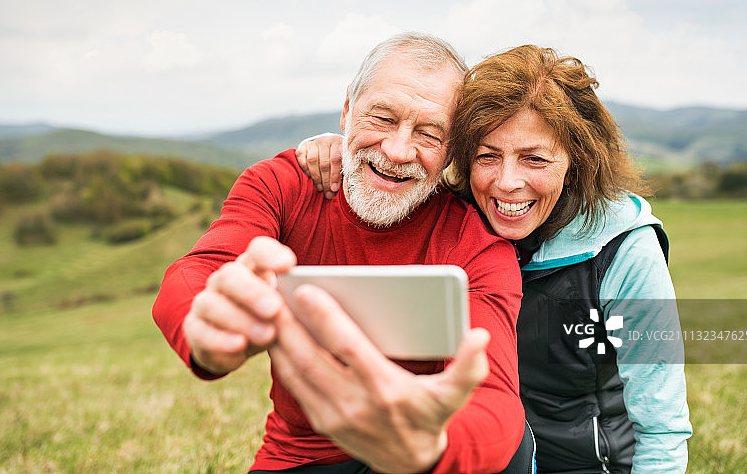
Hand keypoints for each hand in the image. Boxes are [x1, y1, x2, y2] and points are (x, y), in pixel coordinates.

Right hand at [183, 236, 295, 374]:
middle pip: (231, 275)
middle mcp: (225, 280)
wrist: (238, 343)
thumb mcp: (287, 308)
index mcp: (252, 267)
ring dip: (239, 319)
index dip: (270, 254)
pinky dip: (220, 339)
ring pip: (213, 303)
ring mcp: (206, 302)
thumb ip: (298, 300)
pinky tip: (239, 345)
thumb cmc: (271, 318)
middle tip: (275, 308)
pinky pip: (200, 331)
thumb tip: (323, 301)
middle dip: (252, 291)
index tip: (289, 266)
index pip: (257, 249)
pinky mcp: (194, 328)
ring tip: (266, 334)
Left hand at [269, 283, 490, 472]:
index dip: (326, 318)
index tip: (307, 291)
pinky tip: (275, 335)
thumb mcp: (454, 395)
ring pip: (294, 371)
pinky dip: (280, 358)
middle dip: (288, 323)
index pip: (348, 347)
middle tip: (272, 291)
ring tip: (267, 306)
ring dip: (278, 339)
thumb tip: (478, 336)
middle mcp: (354, 402)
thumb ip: (468, 366)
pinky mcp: (320, 420)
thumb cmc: (430, 417)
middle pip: (310, 356)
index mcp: (385, 388)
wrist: (410, 464)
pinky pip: (292, 385)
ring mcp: (333, 414)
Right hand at [295, 133, 343, 199]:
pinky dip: (304, 167)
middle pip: (324, 163)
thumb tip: (338, 188)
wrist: (329, 145)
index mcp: (339, 142)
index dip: (335, 176)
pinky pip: (301, 156)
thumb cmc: (340, 157)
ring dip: (316, 177)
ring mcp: (314, 142)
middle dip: (326, 181)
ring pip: (312, 161)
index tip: (334, 189)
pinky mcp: (304, 145)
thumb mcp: (345, 161)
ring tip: (320, 188)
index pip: (336, 160)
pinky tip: (309, 176)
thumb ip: (344, 171)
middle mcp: (326, 140)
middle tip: (327, 193)